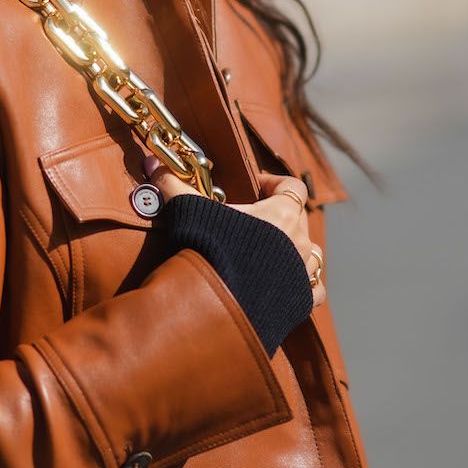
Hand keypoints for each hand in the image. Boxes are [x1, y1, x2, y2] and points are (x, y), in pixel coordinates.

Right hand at [144, 155, 326, 307]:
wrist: (222, 304)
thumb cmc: (212, 251)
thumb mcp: (191, 212)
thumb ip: (173, 185)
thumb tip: (152, 163)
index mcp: (282, 214)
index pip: (292, 186)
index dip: (276, 182)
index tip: (256, 187)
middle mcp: (301, 240)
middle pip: (300, 218)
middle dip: (281, 217)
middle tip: (254, 223)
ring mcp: (305, 272)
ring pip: (312, 253)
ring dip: (296, 250)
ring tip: (273, 253)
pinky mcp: (302, 300)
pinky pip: (315, 288)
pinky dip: (306, 284)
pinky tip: (290, 284)